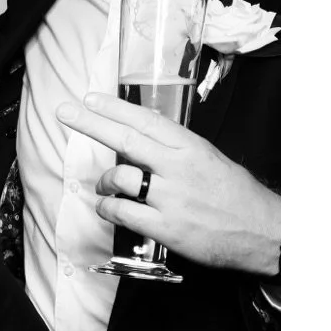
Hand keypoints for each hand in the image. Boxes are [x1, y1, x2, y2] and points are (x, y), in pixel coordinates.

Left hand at [57, 91, 281, 276]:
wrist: (264, 232)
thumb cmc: (237, 196)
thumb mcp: (210, 159)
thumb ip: (176, 150)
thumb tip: (142, 142)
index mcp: (190, 147)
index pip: (145, 120)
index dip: (114, 108)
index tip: (90, 98)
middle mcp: (178, 168)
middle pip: (125, 139)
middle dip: (90, 124)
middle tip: (66, 112)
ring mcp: (171, 198)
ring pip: (120, 177)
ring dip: (103, 180)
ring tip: (102, 185)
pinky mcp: (166, 229)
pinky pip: (123, 213)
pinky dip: (108, 208)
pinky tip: (107, 207)